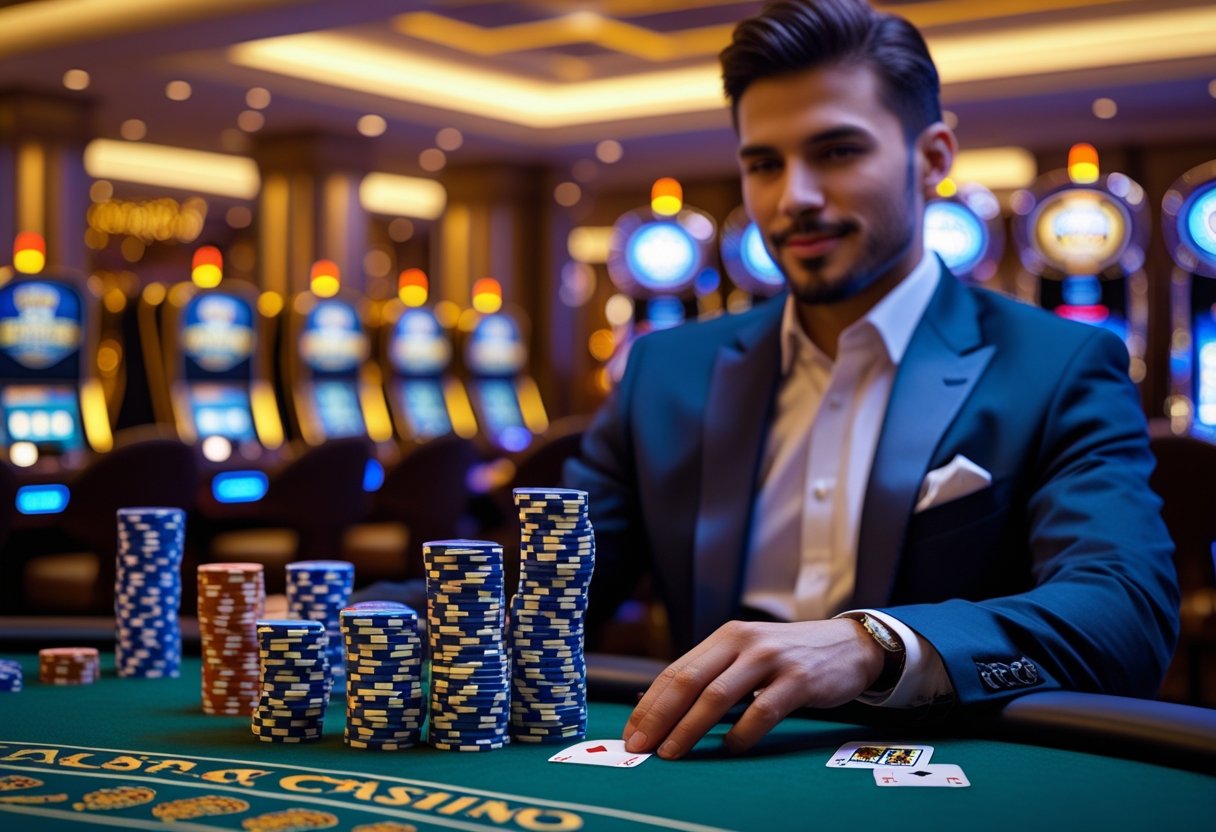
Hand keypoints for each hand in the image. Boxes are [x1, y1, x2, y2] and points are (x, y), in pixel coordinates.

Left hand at [622, 618, 884, 758]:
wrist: (849, 644)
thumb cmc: (789, 656)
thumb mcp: (747, 653)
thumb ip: (713, 674)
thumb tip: (661, 709)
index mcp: (725, 637)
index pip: (676, 671)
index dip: (650, 704)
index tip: (631, 732)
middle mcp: (743, 642)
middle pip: (689, 681)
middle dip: (659, 717)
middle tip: (640, 746)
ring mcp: (771, 659)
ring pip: (718, 696)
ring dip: (689, 728)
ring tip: (672, 752)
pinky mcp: (799, 679)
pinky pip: (762, 710)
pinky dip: (741, 733)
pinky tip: (730, 747)